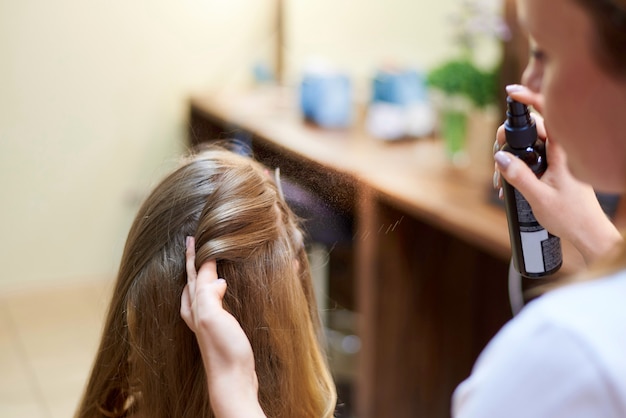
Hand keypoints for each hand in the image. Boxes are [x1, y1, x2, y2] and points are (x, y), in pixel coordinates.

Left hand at [181, 237, 265, 417]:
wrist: (233, 381)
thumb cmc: (223, 351)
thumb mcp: (212, 318)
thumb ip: (208, 296)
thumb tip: (215, 279)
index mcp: (196, 306)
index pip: (194, 274)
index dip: (195, 255)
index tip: (195, 237)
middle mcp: (199, 312)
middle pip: (192, 280)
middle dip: (193, 262)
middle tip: (196, 243)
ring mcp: (210, 322)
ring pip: (202, 290)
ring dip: (203, 274)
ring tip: (206, 262)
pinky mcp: (222, 329)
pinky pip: (215, 300)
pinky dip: (216, 289)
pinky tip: (224, 290)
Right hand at [494, 85, 621, 264]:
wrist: (587, 232)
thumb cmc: (570, 217)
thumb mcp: (539, 198)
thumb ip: (518, 176)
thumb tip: (500, 157)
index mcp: (562, 152)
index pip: (547, 115)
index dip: (530, 99)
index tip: (512, 93)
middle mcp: (562, 151)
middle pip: (533, 127)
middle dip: (509, 135)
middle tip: (497, 154)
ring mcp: (558, 159)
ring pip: (531, 143)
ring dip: (511, 154)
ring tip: (500, 178)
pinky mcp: (554, 168)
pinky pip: (534, 156)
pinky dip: (518, 163)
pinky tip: (509, 182)